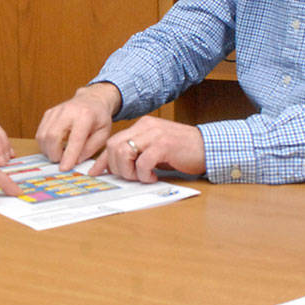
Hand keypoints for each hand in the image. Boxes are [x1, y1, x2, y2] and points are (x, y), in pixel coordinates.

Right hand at [36, 83, 121, 170]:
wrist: (91, 100)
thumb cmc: (99, 118)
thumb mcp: (103, 133)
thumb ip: (91, 148)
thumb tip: (76, 161)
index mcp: (85, 115)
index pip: (74, 139)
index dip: (68, 155)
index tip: (64, 168)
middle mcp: (68, 111)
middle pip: (52, 136)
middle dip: (54, 154)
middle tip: (61, 161)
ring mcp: (56, 111)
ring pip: (43, 135)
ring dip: (48, 150)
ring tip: (58, 154)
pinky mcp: (48, 113)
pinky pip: (40, 132)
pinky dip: (44, 144)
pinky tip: (53, 147)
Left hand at [89, 116, 204, 182]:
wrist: (209, 147)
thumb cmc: (183, 151)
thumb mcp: (156, 150)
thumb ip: (138, 155)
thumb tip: (118, 169)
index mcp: (142, 126)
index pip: (114, 141)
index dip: (103, 159)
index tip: (96, 172)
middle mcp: (146, 127)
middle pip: (114, 146)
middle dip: (116, 167)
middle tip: (130, 177)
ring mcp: (155, 134)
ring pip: (123, 152)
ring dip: (128, 171)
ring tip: (141, 177)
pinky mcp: (164, 145)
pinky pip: (142, 162)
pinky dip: (144, 174)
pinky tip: (153, 177)